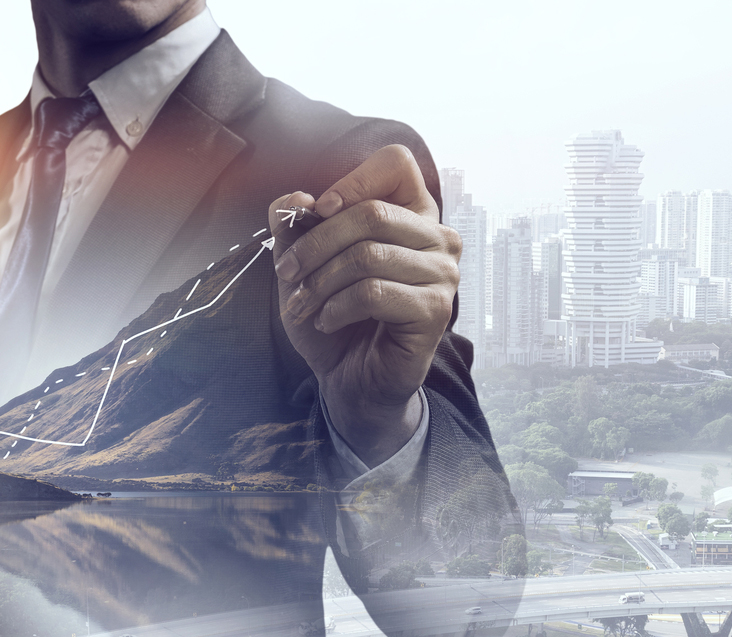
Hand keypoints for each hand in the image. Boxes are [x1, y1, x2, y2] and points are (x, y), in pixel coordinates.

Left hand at [267, 145, 460, 466]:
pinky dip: (337, 307)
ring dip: (321, 283)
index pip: (397, 163)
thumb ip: (294, 225)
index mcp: (412, 213)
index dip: (352, 181)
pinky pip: (374, 292)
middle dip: (316, 244)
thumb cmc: (333, 314)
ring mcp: (443, 273)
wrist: (349, 378)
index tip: (319, 211)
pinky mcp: (437, 309)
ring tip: (303, 305)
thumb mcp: (302, 264)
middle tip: (288, 274)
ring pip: (369, 255)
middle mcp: (438, 237)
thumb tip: (297, 197)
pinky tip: (328, 320)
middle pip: (372, 212)